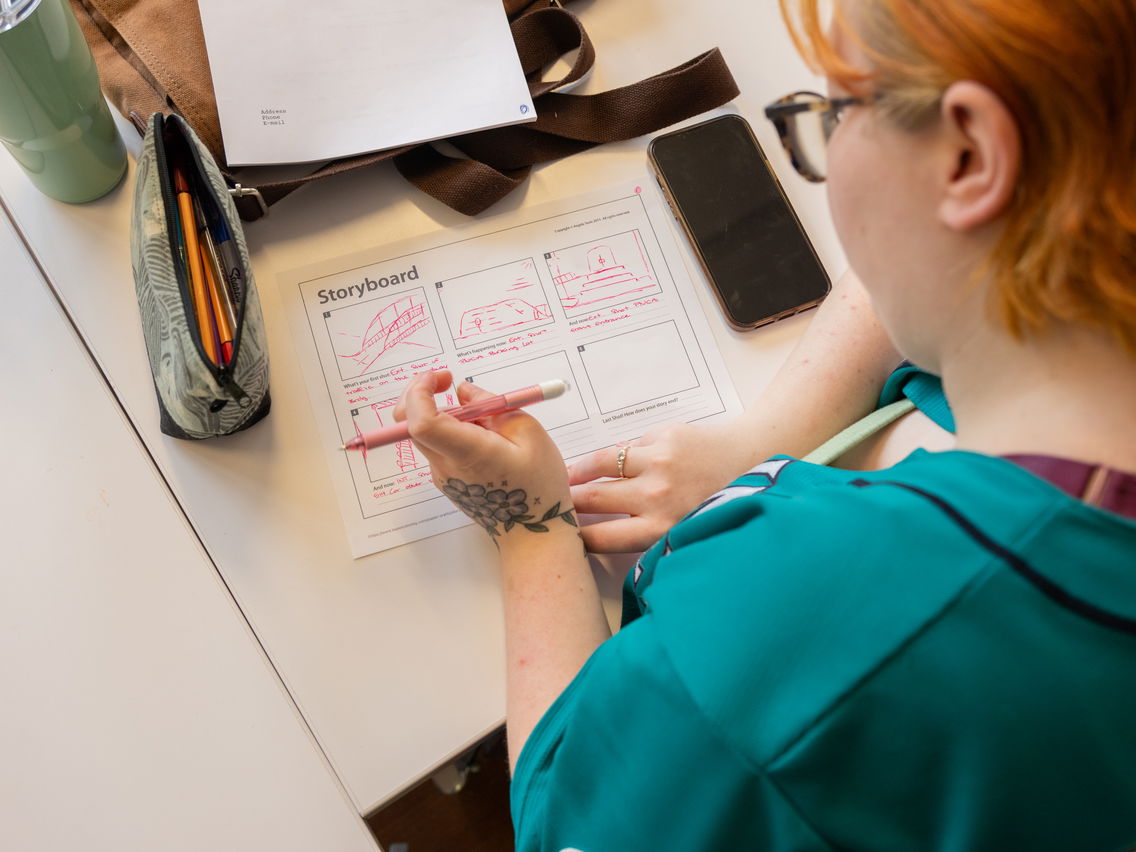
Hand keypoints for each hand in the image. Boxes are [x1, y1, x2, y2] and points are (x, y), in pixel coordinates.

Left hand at [396, 370, 577, 542]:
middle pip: (407, 423)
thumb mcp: (529, 433)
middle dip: (420, 391)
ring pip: (423, 431)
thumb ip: (493, 406)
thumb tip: (464, 391)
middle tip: (446, 379)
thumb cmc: (538, 486)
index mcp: (467, 453)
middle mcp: (445, 466)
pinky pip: (438, 444)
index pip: (420, 422)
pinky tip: (482, 432)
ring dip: (440, 410)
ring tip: (481, 414)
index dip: (419, 392)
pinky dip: (450, 428)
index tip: (440, 377)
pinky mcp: (446, 479)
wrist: (533, 533)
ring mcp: (442, 475)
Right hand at [568, 420, 756, 552]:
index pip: (601, 538)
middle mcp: (656, 497)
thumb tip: (607, 530)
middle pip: (592, 501)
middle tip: (552, 506)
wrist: (755, 456)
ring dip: (577, 473)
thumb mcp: (687, 529)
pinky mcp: (662, 436)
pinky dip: (619, 456)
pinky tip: (611, 462)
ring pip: (599, 466)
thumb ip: (650, 531)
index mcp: (662, 528)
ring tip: (564, 477)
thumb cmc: (724, 499)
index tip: (565, 538)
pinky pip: (627, 447)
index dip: (577, 539)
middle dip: (568, 505)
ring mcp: (657, 463)